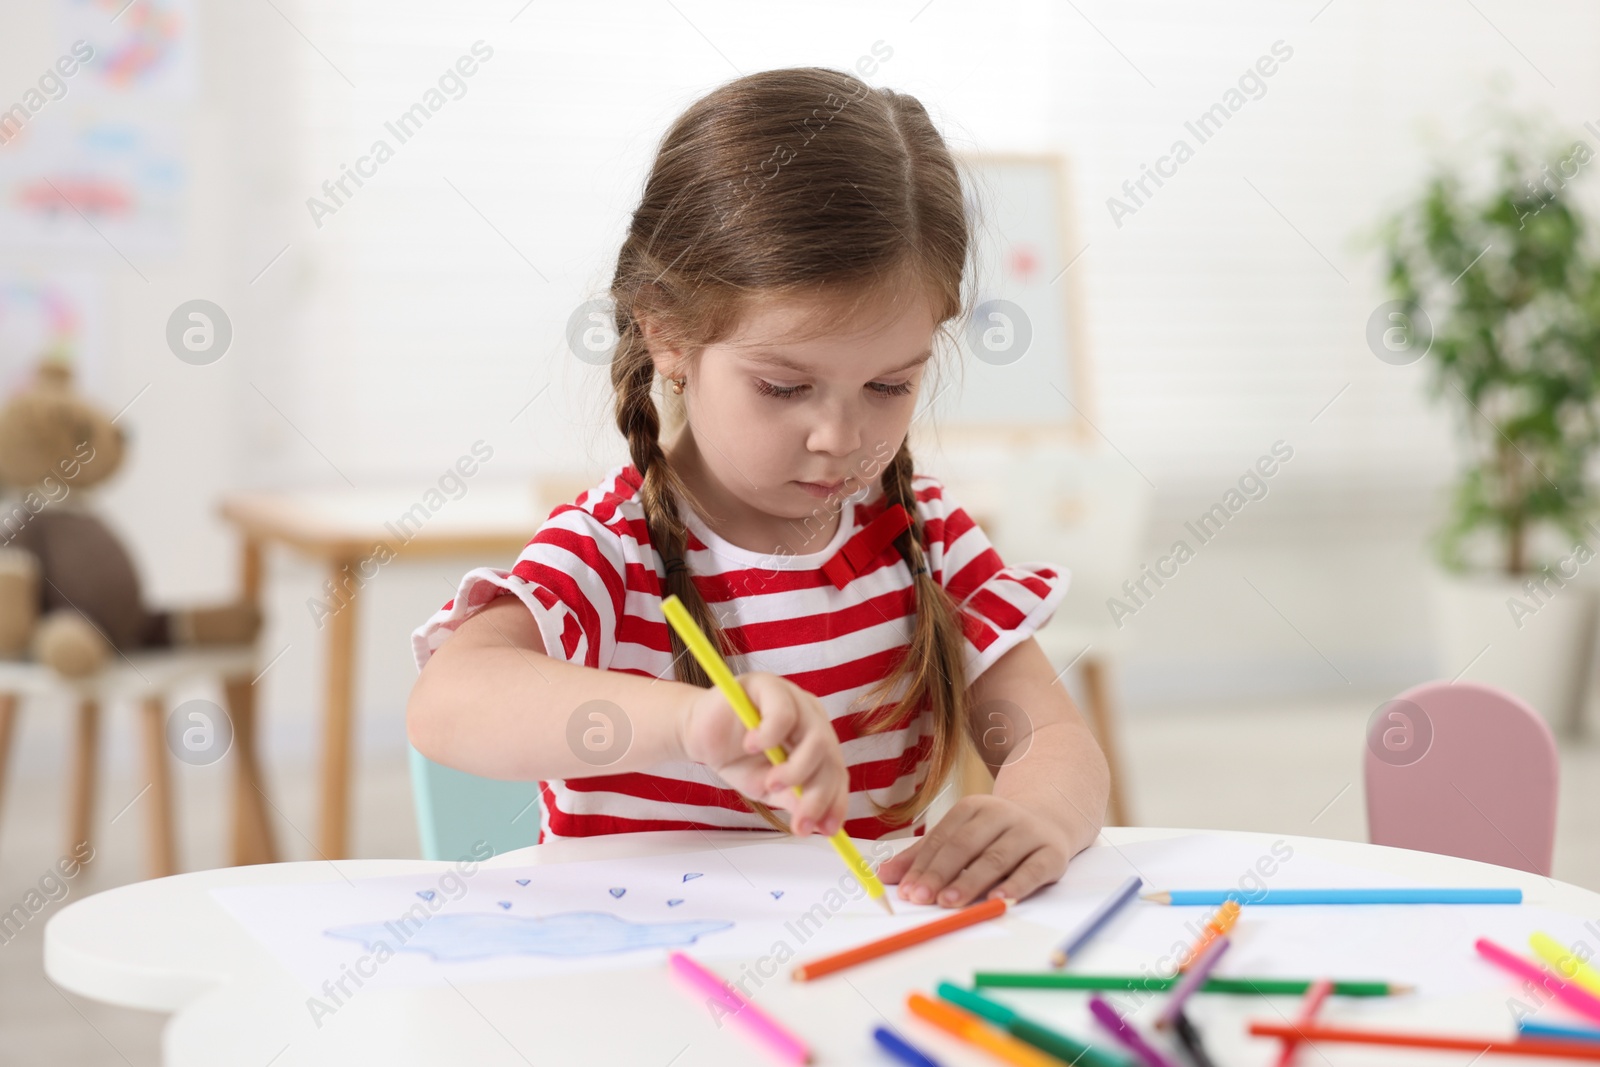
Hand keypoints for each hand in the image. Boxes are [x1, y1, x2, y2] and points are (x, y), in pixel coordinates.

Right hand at [678, 672, 848, 837]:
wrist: (698, 735)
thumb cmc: (736, 758)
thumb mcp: (768, 788)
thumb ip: (794, 799)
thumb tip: (821, 824)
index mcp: (816, 740)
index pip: (836, 771)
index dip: (836, 802)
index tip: (826, 830)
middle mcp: (811, 718)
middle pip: (830, 757)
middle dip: (817, 796)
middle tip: (799, 824)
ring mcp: (794, 699)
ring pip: (816, 738)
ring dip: (795, 771)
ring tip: (769, 783)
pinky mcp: (769, 686)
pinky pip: (783, 714)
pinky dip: (769, 737)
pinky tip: (751, 746)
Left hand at [878, 794, 1070, 907]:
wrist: (1051, 819)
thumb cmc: (995, 834)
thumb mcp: (961, 835)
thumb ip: (925, 855)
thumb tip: (885, 876)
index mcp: (973, 808)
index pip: (943, 838)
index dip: (921, 865)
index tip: (904, 890)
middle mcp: (1000, 815)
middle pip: (965, 845)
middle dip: (940, 873)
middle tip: (921, 898)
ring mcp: (1028, 832)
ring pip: (996, 858)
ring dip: (971, 881)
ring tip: (950, 902)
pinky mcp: (1053, 853)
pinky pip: (1033, 871)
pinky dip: (1015, 886)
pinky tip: (998, 901)